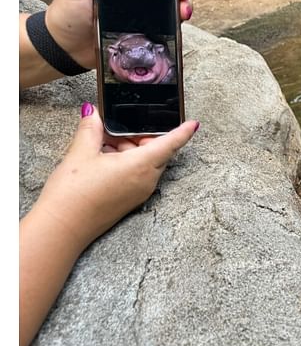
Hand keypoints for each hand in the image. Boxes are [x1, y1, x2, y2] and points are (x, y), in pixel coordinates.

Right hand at [19, 102, 197, 345]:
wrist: (60, 232)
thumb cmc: (71, 194)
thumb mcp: (81, 155)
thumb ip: (92, 131)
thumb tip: (94, 113)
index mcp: (143, 166)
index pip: (173, 143)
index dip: (183, 128)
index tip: (196, 119)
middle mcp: (148, 182)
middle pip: (156, 152)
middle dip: (142, 136)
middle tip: (122, 122)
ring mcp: (140, 195)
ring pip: (145, 165)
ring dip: (131, 150)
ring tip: (105, 140)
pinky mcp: (129, 204)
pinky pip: (135, 178)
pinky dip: (125, 164)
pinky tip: (103, 158)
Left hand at [45, 0, 192, 69]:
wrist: (63, 46)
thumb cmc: (66, 13)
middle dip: (183, 0)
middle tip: (186, 10)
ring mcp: (139, 19)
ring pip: (167, 15)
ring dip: (180, 16)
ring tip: (183, 21)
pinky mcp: (139, 37)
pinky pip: (160, 35)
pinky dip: (170, 35)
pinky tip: (174, 37)